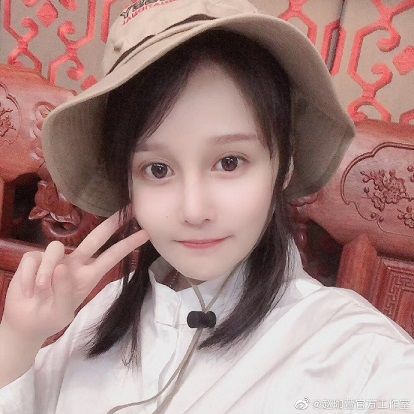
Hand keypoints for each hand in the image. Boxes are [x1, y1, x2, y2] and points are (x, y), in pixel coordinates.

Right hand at [1, 211, 149, 343]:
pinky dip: (28, 277)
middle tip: (124, 210)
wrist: (26, 323)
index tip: (146, 233)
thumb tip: (61, 267)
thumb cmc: (50, 316)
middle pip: (94, 238)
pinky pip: (33, 259)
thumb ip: (63, 292)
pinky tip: (27, 289)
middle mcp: (75, 263)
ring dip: (45, 272)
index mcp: (89, 275)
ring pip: (55, 248)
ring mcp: (55, 259)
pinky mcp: (34, 258)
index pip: (112, 256)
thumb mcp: (62, 311)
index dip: (128, 244)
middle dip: (110, 224)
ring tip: (39, 291)